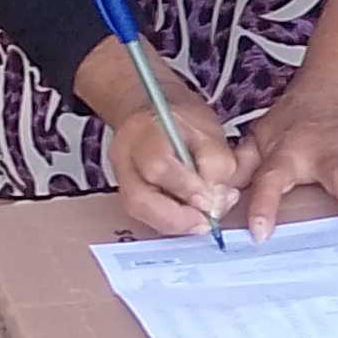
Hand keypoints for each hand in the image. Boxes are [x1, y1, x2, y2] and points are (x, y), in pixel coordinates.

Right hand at [105, 81, 241, 240]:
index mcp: (144, 131)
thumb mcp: (209, 129)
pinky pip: (146, 217)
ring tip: (204, 220)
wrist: (154, 112)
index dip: (187, 188)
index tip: (213, 199)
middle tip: (207, 221)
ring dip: (176, 225)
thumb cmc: (182, 119)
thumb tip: (215, 201)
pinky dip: (172, 223)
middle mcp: (125, 157)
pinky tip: (192, 217)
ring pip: (140, 213)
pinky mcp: (128, 194)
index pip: (158, 166)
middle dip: (178, 219)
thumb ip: (216, 162)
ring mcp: (121, 178)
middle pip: (139, 199)